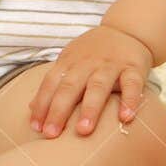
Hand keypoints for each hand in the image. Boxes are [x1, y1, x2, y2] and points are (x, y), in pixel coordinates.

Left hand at [28, 24, 153, 137]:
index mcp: (69, 62)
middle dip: (59, 110)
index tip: (36, 128)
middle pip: (70, 87)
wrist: (127, 30)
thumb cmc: (93, 53)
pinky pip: (132, 85)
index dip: (42, 105)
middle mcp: (87, 63)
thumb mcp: (69, 62)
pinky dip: (130, 100)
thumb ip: (53, 84)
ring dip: (90, 108)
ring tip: (83, 130)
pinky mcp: (134, 68)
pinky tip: (125, 118)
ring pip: (98, 86)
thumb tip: (31, 108)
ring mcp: (111, 65)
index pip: (51, 83)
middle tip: (51, 134)